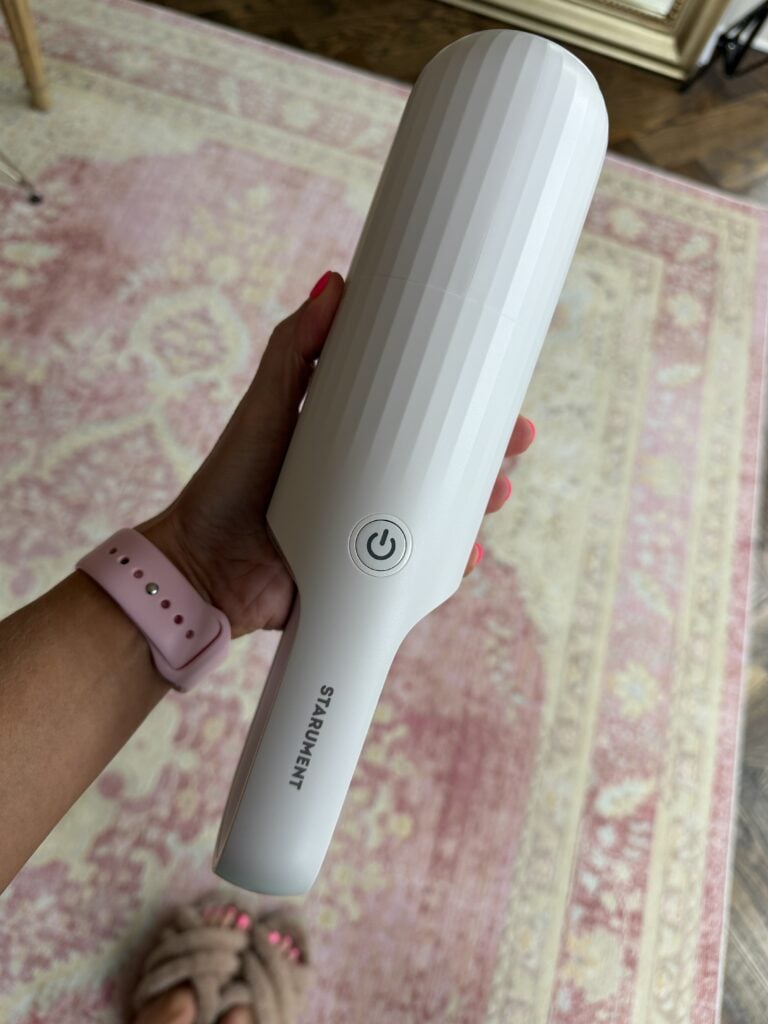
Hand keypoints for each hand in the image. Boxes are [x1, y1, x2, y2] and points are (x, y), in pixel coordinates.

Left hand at [136, 271, 535, 639]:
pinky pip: (418, 570)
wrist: (203, 568)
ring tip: (499, 490)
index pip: (418, 416)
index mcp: (352, 442)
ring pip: (440, 515)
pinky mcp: (368, 575)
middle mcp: (369, 485)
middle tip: (517, 437)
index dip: (461, 403)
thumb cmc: (228, 484)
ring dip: (477, 504)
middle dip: (486, 452)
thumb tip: (334, 283)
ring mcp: (372, 532)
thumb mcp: (265, 406)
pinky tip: (469, 552)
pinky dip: (447, 563)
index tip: (499, 385)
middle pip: (442, 465)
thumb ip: (295, 349)